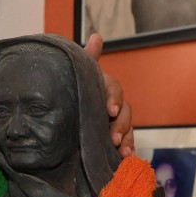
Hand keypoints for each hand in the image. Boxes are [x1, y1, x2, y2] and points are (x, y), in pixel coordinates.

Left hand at [84, 33, 134, 157]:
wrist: (66, 111)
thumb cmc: (75, 89)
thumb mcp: (79, 74)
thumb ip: (87, 58)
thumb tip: (97, 36)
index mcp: (104, 87)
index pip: (114, 89)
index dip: (113, 98)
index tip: (110, 110)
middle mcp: (113, 104)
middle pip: (125, 112)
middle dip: (121, 125)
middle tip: (114, 138)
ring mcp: (116, 121)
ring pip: (128, 129)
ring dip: (128, 140)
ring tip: (122, 152)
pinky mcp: (116, 138)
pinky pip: (127, 144)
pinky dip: (129, 152)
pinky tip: (128, 160)